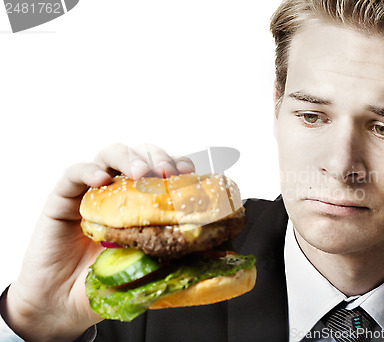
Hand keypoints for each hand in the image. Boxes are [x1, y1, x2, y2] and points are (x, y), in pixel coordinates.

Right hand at [0, 143, 194, 341]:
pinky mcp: (63, 198)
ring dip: (129, 158)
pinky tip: (101, 179)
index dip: (178, 166)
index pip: (164, 171)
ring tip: (140, 173)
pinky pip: (74, 173)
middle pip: (141, 155)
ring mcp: (91, 191)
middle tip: (166, 172)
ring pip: (111, 154)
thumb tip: (207, 246)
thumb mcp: (144, 268)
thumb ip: (168, 254)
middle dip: (157, 158)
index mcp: (142, 203)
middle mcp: (118, 190)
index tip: (189, 175)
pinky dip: (89, 170)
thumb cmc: (105, 282)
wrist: (64, 304)